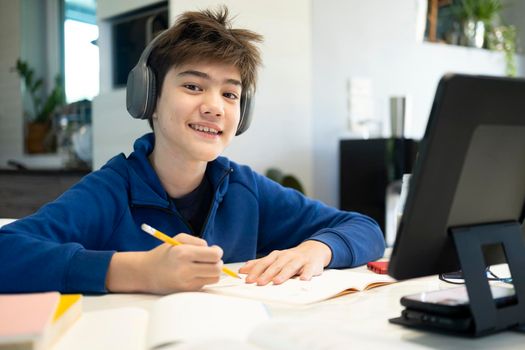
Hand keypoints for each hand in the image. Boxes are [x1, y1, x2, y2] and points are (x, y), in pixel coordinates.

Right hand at [106, 233, 223, 293]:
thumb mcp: (178, 239)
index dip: (218, 252)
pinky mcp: (186, 291)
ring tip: (204, 266)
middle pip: (217, 268)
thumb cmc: (164, 253)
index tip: (214, 250)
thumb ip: (198, 241)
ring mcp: (186, 283)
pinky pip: (205, 284)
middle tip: (212, 259)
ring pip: (214, 278)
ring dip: (213, 271)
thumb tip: (212, 250)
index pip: (214, 255)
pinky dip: (204, 278)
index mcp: (183, 253)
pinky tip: (194, 274)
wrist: (145, 272)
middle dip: (218, 262)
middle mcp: (185, 269)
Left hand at [238, 240, 331, 285]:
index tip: (248, 279)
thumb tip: (243, 270)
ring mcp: (300, 260)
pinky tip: (303, 280)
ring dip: (283, 274)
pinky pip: (309, 269)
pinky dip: (306, 274)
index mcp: (277, 256)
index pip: (264, 263)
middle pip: (276, 265)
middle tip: (259, 283)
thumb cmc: (291, 257)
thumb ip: (260, 264)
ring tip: (277, 281)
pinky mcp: (312, 264)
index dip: (255, 271)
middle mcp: (287, 256)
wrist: (313, 250)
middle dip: (267, 274)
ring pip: (291, 267)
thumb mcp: (275, 259)